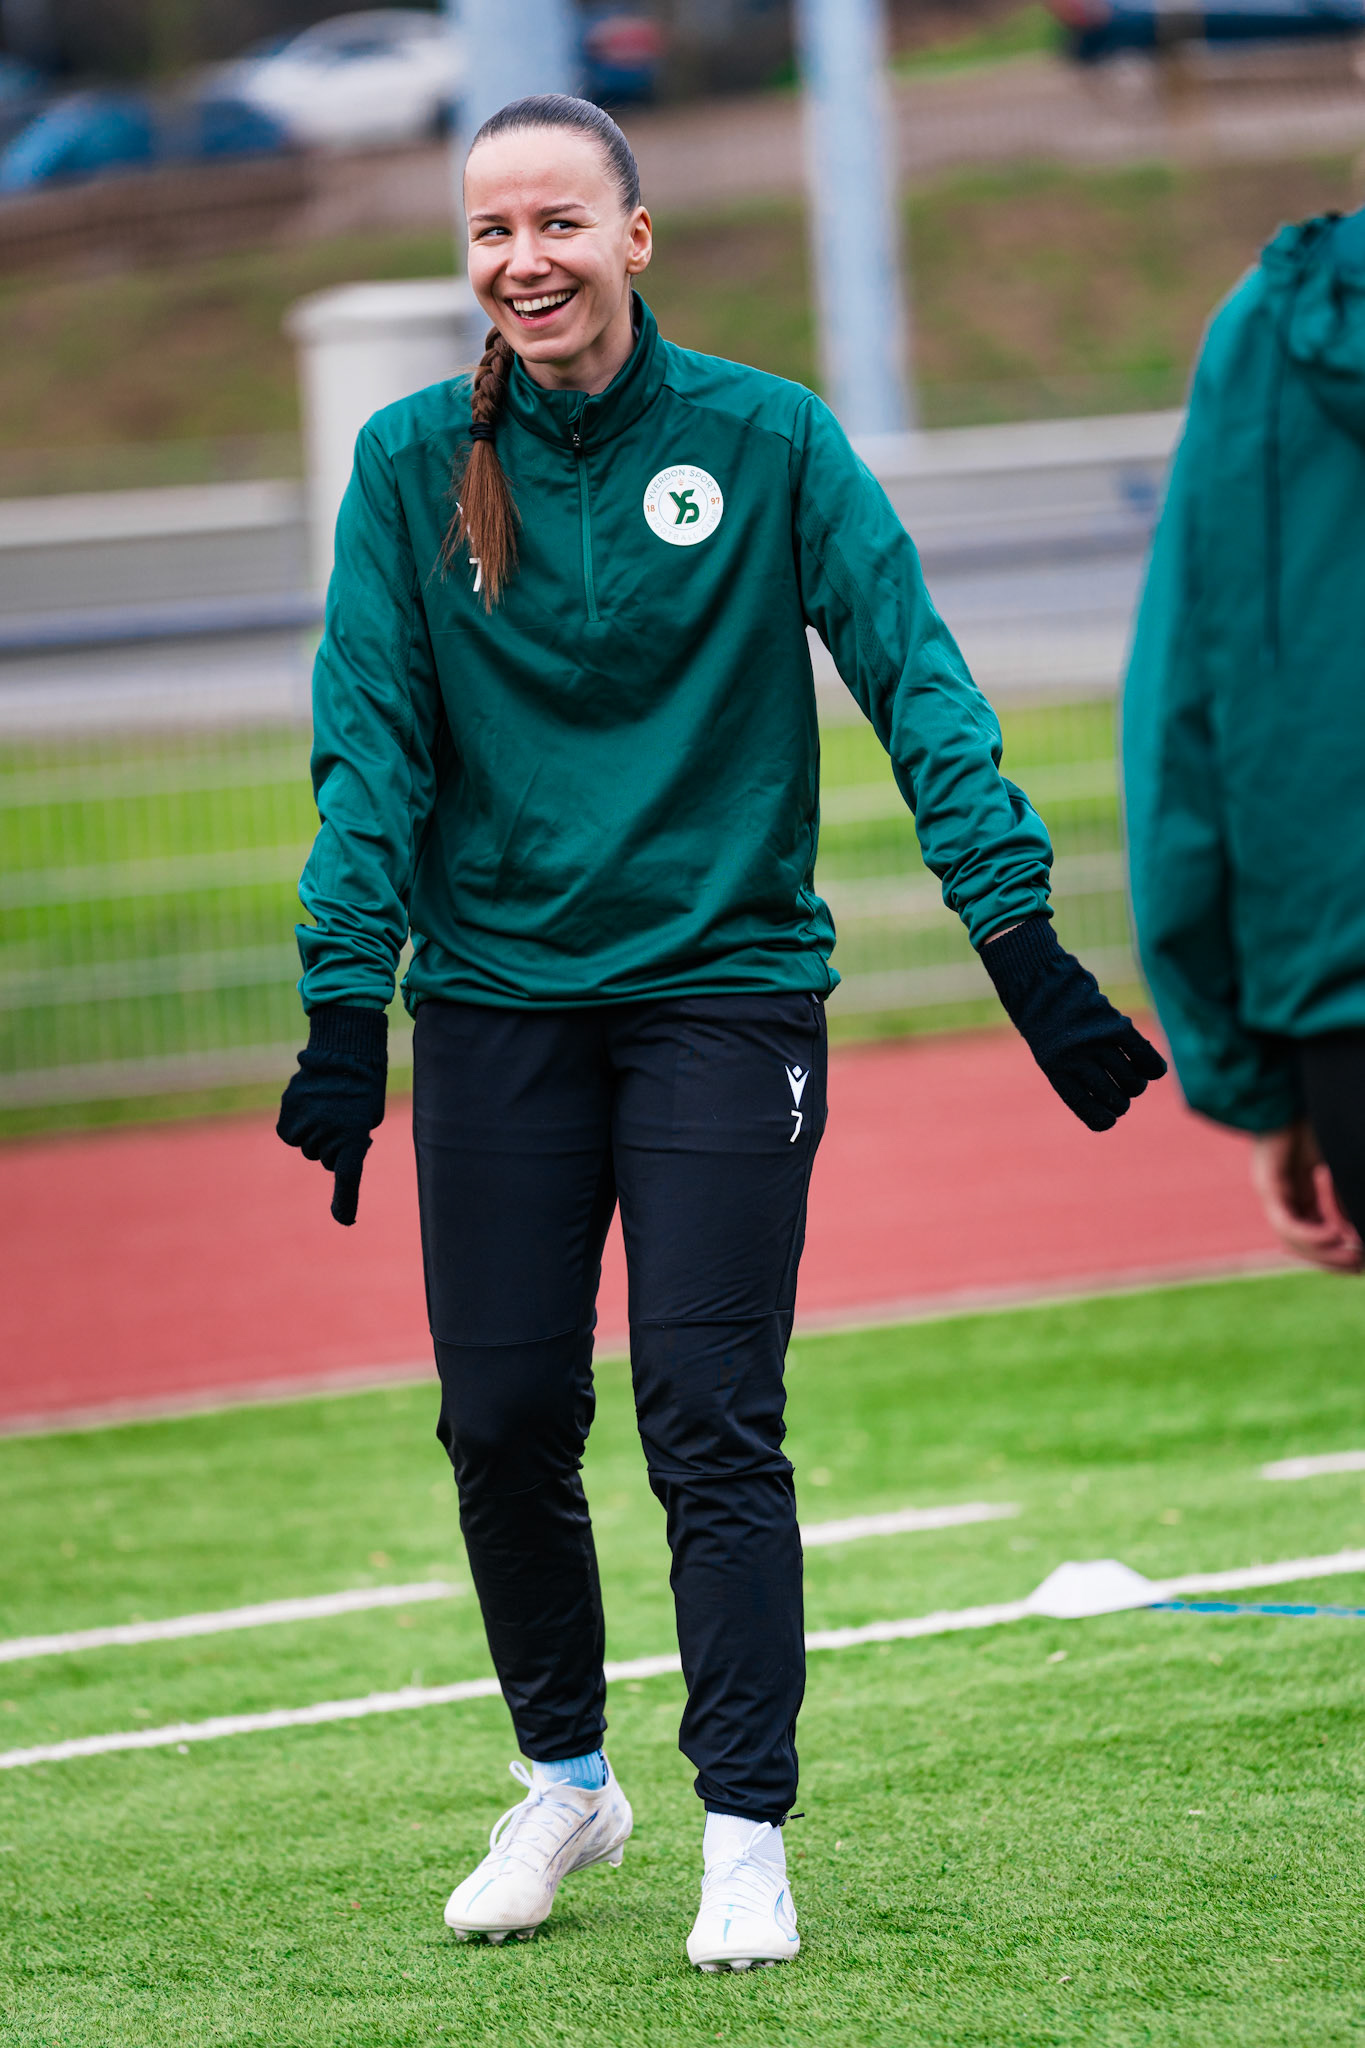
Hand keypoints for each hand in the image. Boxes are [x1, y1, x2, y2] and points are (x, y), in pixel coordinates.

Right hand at [277, 1005, 387, 1224]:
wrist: (346, 1051)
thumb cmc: (364, 1087)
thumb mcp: (365, 1118)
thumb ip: (348, 1142)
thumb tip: (326, 1150)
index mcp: (354, 1137)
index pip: (348, 1176)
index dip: (346, 1201)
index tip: (344, 1219)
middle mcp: (328, 1133)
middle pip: (324, 1158)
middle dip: (332, 1144)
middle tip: (341, 1117)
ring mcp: (306, 1123)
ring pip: (305, 1146)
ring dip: (314, 1133)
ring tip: (327, 1106)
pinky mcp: (288, 1112)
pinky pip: (290, 1134)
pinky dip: (297, 1125)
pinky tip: (308, 1105)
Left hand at [981, 915, 1166, 1131]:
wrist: (1036, 976)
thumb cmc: (1042, 1015)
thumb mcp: (1048, 1048)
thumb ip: (1074, 1071)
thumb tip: (1114, 1097)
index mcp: (1054, 1070)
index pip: (1086, 1106)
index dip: (1103, 1118)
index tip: (1112, 1117)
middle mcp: (1075, 1058)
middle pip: (1114, 1096)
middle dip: (1123, 1099)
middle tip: (1124, 1090)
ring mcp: (1095, 1041)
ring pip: (1131, 1080)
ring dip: (1137, 1084)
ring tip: (1135, 1078)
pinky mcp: (1113, 1023)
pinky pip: (1141, 1053)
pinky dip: (1152, 1066)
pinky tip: (1155, 1070)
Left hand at [1251, 1120, 1362, 1273]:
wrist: (1296, 1091)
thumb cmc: (1317, 1120)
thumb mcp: (1339, 1166)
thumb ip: (1344, 1198)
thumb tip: (1355, 1233)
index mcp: (1298, 1190)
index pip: (1312, 1232)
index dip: (1335, 1250)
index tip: (1359, 1261)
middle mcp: (1281, 1194)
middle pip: (1300, 1240)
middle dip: (1330, 1258)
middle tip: (1357, 1268)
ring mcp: (1272, 1189)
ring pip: (1291, 1236)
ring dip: (1322, 1252)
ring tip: (1352, 1256)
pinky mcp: (1267, 1181)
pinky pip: (1284, 1220)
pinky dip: (1309, 1234)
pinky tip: (1334, 1236)